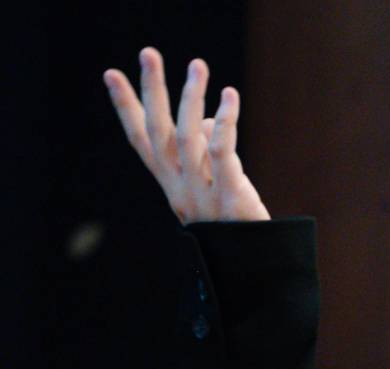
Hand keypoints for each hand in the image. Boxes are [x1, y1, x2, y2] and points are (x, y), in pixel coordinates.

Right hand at [103, 48, 270, 223]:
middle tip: (148, 53)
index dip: (125, 107)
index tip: (111, 74)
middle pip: (159, 131)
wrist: (250, 267)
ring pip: (188, 136)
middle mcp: (179, 186)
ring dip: (192, 97)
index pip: (141, 139)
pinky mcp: (229, 194)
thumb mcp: (212, 185)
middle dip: (151, 90)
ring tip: (197, 65)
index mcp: (170, 183)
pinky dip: (226, 121)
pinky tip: (230, 95)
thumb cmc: (233, 224)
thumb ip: (205, 154)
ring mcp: (201, 191)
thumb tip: (210, 120)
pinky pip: (221, 151)